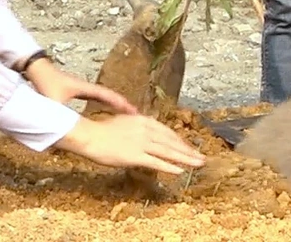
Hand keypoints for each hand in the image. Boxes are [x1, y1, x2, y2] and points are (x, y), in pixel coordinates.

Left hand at [26, 58, 137, 114]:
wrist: (35, 68)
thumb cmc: (45, 82)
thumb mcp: (54, 102)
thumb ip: (60, 116)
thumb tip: (66, 131)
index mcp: (84, 89)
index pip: (107, 96)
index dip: (120, 104)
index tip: (134, 111)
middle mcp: (85, 87)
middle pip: (108, 96)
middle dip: (121, 104)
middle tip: (134, 114)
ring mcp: (80, 88)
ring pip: (101, 96)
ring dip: (113, 104)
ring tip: (123, 113)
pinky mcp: (73, 90)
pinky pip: (92, 97)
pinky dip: (101, 103)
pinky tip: (100, 111)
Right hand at [57, 112, 206, 173]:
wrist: (89, 135)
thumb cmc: (101, 130)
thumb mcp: (123, 120)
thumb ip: (136, 124)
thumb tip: (143, 123)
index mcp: (143, 120)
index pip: (167, 132)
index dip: (179, 141)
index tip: (188, 147)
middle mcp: (146, 130)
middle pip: (172, 141)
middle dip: (188, 150)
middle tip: (201, 157)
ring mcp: (142, 142)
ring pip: (169, 151)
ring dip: (186, 158)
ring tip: (198, 164)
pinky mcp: (135, 155)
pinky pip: (156, 162)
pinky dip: (170, 167)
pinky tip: (180, 171)